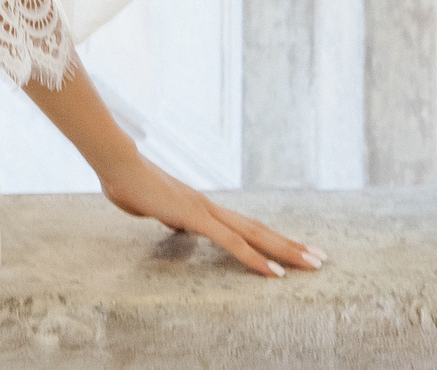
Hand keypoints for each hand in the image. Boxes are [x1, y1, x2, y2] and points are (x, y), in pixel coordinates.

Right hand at [97, 155, 324, 276]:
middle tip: (319, 258)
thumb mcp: (151, 207)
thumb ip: (168, 216)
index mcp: (200, 208)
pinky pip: (233, 244)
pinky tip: (274, 272)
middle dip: (291, 245)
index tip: (290, 249)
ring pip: (255, 235)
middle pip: (259, 230)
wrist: (117, 164)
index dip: (267, 239)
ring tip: (312, 263)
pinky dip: (256, 259)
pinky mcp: (197, 218)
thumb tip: (176, 224)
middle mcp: (211, 208)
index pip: (242, 226)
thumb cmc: (126, 182)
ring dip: (286, 251)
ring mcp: (206, 212)